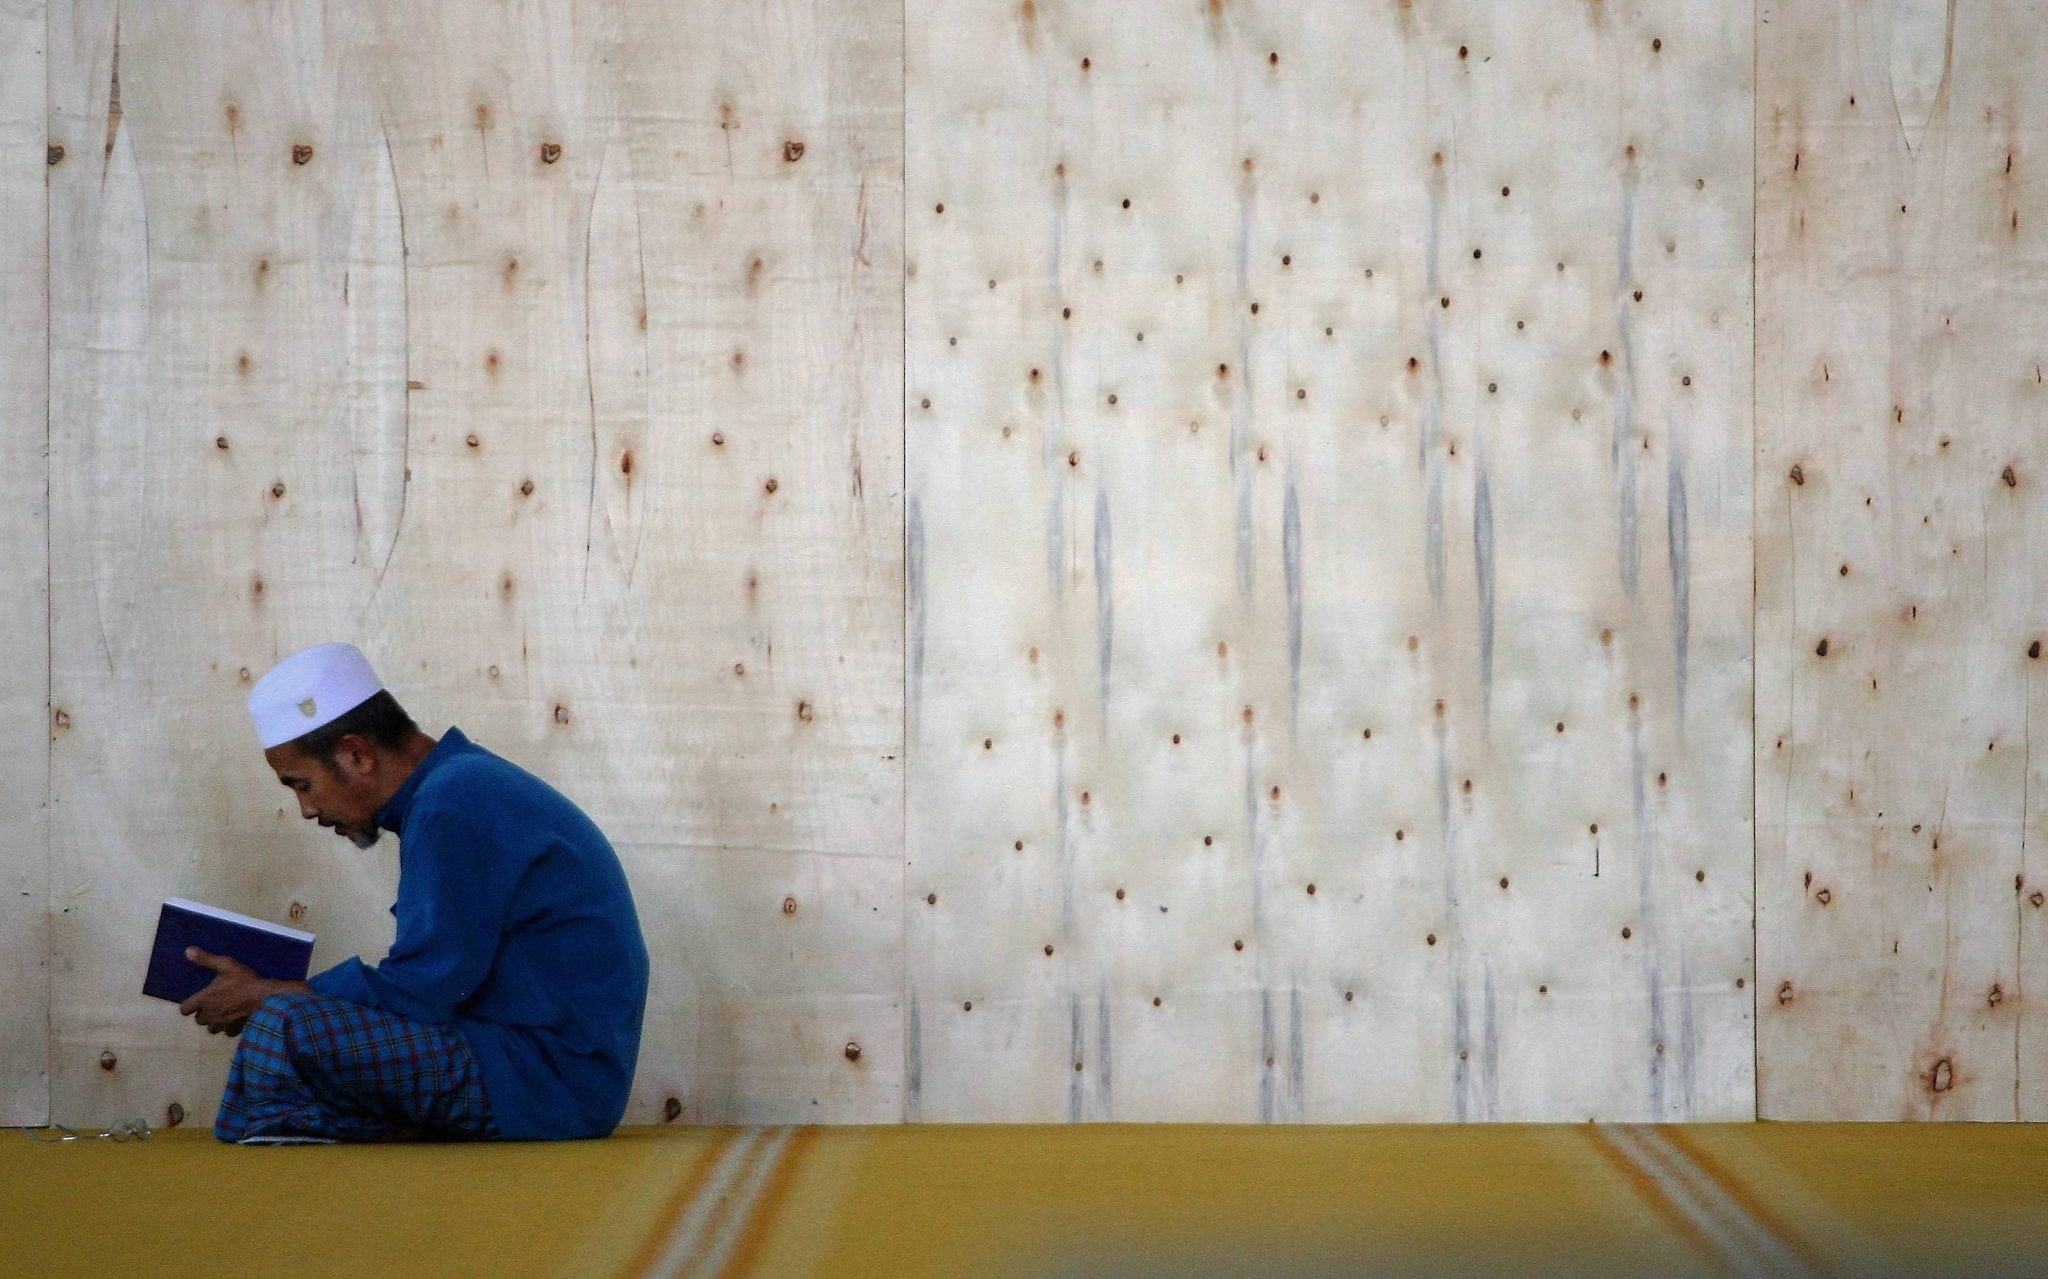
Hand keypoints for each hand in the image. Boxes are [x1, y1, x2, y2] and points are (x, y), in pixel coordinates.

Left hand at [178, 949, 309, 1035]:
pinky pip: (227, 1031)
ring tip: (224, 1013)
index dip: (189, 1005)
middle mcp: (209, 1014)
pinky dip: (229, 1027)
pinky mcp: (234, 1030)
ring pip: (211, 1028)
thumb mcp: (227, 965)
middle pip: (198, 1019)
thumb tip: (187, 951)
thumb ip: (207, 959)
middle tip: (213, 1004)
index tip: (197, 1000)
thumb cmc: (245, 981)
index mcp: (204, 1000)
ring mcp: (222, 1024)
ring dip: (215, 1022)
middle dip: (204, 1013)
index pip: (185, 1009)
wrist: (265, 999)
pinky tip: (236, 1020)